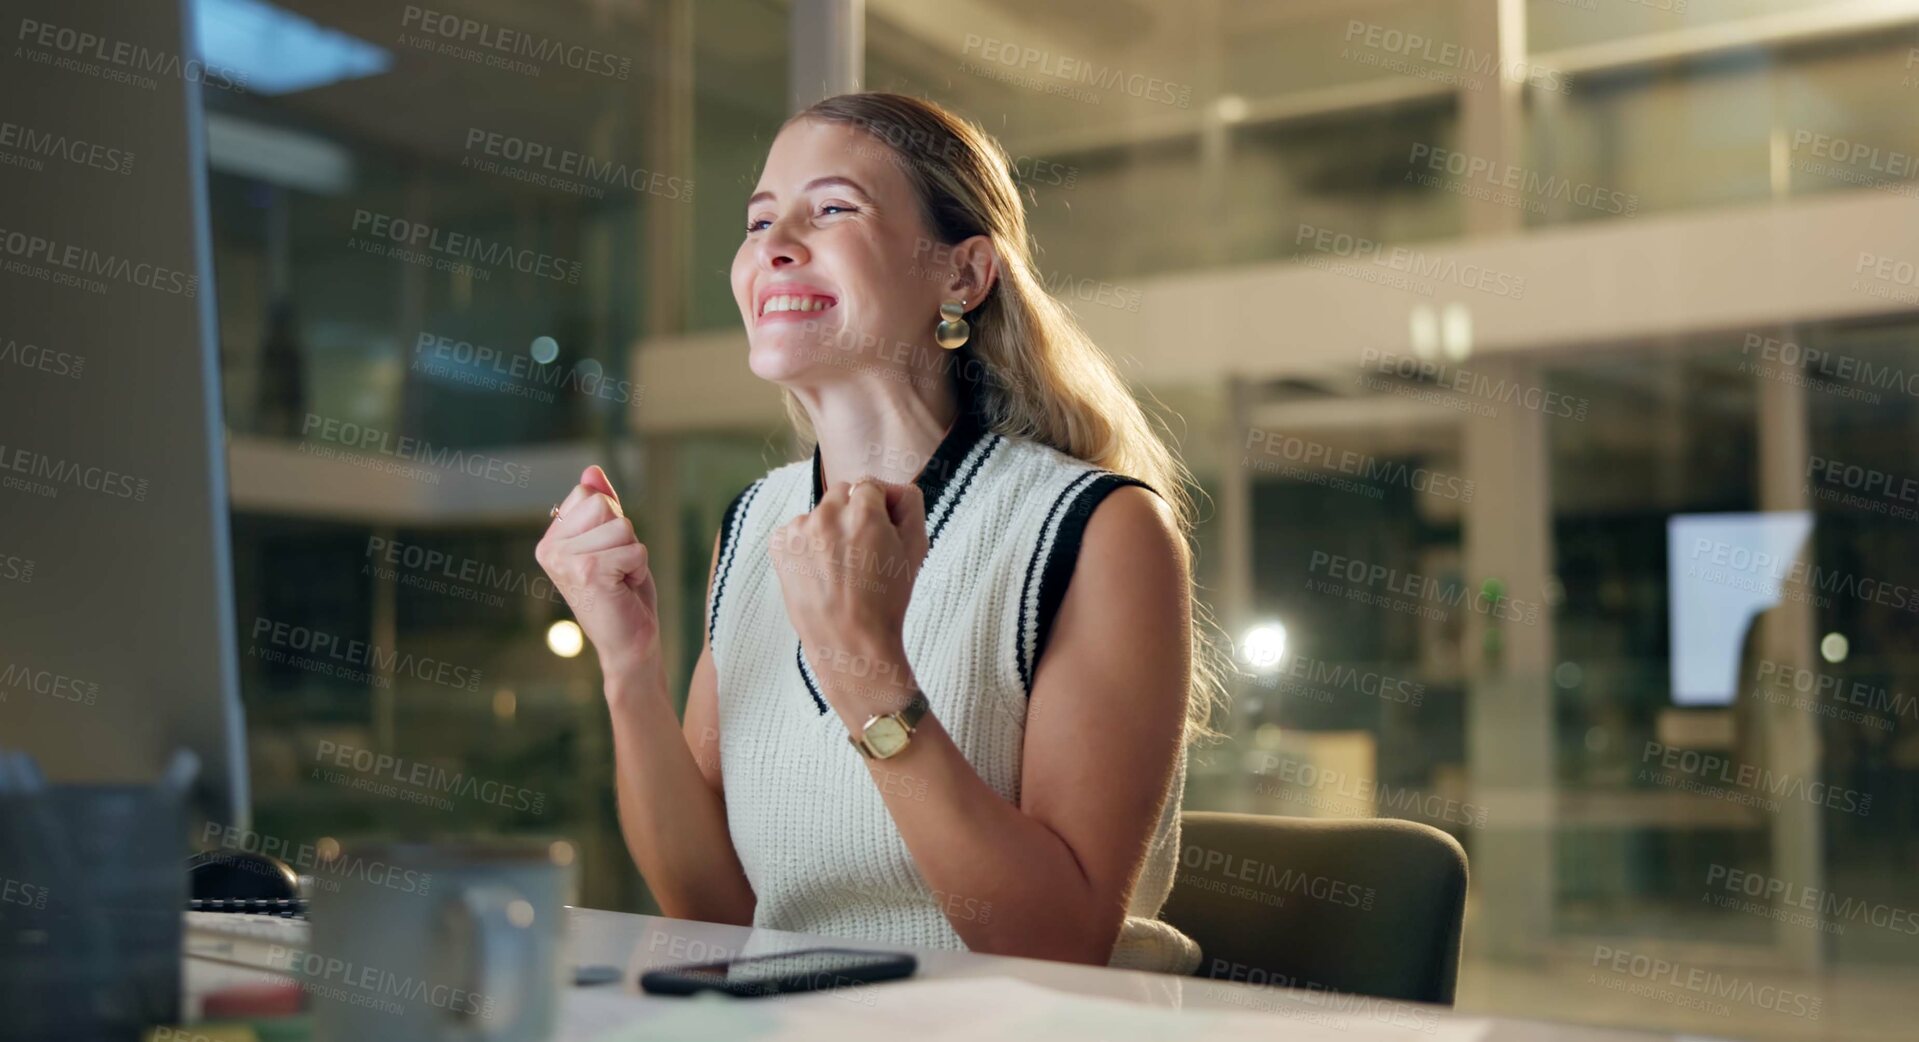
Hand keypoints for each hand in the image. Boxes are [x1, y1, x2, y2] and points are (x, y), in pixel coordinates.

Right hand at [535, 465, 659, 679]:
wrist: (629, 644)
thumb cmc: (622, 593)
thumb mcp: (613, 542)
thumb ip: (601, 506)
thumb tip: (592, 470)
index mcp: (551, 539)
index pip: (589, 494)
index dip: (611, 521)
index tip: (606, 554)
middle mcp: (549, 549)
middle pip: (604, 505)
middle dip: (623, 534)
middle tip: (616, 568)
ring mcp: (566, 560)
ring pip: (622, 525)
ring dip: (633, 552)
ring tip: (620, 579)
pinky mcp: (589, 572)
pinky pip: (635, 548)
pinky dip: (639, 567)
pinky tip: (624, 588)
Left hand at [770, 479, 926, 706]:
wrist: (850, 642)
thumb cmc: (887, 600)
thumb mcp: (916, 549)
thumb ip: (911, 505)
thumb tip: (895, 489)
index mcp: (863, 510)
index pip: (869, 485)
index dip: (878, 507)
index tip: (881, 530)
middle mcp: (827, 514)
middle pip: (842, 494)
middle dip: (852, 513)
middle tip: (862, 551)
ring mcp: (799, 530)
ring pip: (818, 513)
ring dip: (828, 530)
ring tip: (840, 568)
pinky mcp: (780, 546)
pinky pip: (796, 531)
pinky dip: (806, 545)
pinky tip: (820, 572)